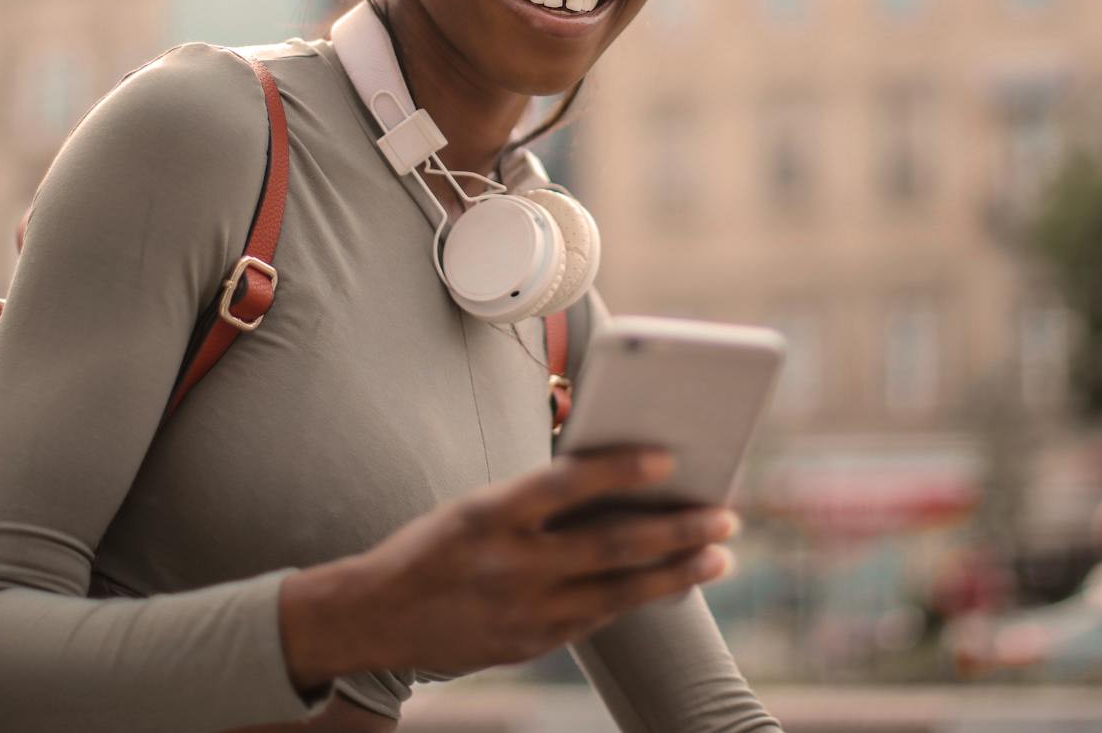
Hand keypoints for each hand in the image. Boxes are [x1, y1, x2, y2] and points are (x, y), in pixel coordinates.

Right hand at [278, 448, 736, 687]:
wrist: (376, 617)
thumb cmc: (436, 545)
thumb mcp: (475, 508)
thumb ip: (539, 500)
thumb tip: (618, 484)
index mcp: (488, 515)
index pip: (564, 483)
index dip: (619, 468)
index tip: (668, 456)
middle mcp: (508, 565)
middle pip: (610, 545)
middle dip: (676, 530)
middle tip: (724, 515)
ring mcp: (522, 612)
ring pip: (617, 593)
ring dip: (675, 573)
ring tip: (718, 555)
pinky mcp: (530, 645)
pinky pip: (596, 619)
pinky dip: (636, 597)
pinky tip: (670, 582)